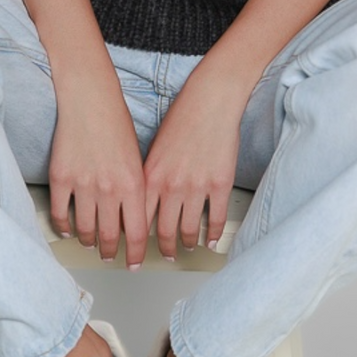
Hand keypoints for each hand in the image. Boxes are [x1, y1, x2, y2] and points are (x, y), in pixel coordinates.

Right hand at [48, 74, 148, 268]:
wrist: (90, 98)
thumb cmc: (117, 123)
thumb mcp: (138, 159)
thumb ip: (136, 191)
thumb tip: (133, 220)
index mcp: (133, 184)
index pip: (138, 233)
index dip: (137, 253)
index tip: (135, 264)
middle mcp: (109, 189)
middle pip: (110, 237)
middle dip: (111, 253)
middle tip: (111, 257)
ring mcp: (83, 184)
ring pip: (85, 229)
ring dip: (89, 241)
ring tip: (92, 244)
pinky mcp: (61, 178)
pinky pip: (61, 213)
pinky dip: (64, 226)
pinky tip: (68, 229)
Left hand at [143, 67, 246, 259]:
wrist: (210, 100)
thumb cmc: (182, 116)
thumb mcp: (154, 147)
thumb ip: (150, 176)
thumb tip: (145, 199)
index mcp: (150, 177)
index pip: (138, 219)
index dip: (136, 241)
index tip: (137, 250)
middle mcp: (171, 186)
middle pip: (164, 231)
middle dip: (163, 249)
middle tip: (165, 256)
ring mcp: (196, 187)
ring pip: (188, 229)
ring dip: (187, 243)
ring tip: (187, 247)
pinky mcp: (219, 184)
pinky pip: (215, 218)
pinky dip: (213, 233)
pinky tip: (211, 239)